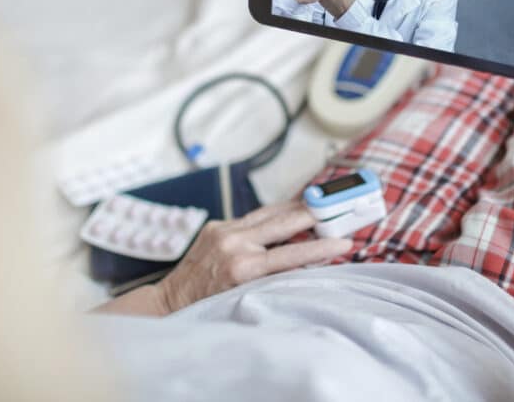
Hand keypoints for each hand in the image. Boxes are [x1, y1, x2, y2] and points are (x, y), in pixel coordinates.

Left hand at [158, 201, 351, 312]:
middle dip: (315, 213)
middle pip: (285, 221)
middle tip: (339, 207)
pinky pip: (253, 217)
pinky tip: (288, 215)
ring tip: (320, 204)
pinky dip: (273, 216)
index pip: (294, 253)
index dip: (323, 246)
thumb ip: (275, 281)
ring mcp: (223, 230)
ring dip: (296, 208)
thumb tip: (306, 264)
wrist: (169, 303)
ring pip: (269, 212)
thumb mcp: (247, 300)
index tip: (345, 241)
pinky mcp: (216, 225)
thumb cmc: (207, 309)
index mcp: (242, 267)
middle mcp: (233, 243)